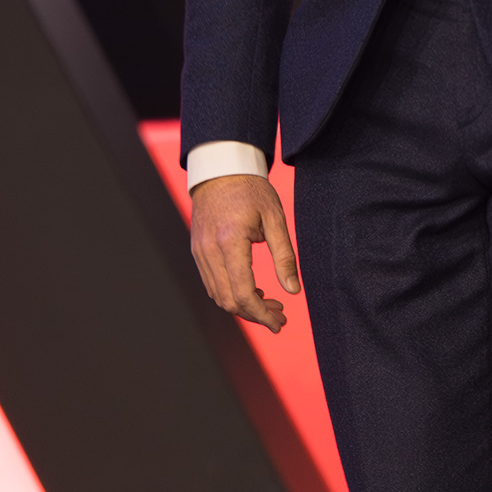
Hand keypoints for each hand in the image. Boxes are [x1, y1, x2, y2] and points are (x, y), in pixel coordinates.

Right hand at [190, 172, 301, 330]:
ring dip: (243, 307)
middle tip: (280, 316)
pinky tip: (252, 291)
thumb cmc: (251, 190)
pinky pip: (212, 283)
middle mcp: (209, 250)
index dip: (261, 314)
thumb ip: (284, 256)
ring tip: (269, 304)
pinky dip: (230, 294)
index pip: (242, 293)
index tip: (279, 322)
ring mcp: (200, 252)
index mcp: (230, 242)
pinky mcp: (198, 251)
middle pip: (228, 301)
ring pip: (218, 296)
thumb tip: (293, 290)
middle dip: (254, 315)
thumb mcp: (275, 218)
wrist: (221, 169)